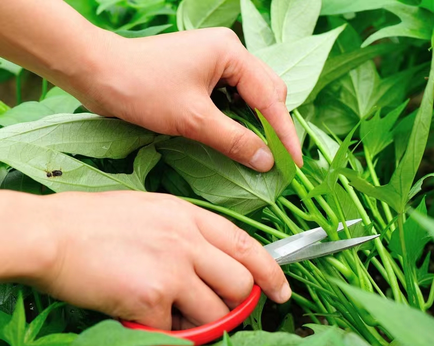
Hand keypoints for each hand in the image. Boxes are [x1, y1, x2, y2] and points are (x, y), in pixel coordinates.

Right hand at [28, 191, 290, 329]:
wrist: (52, 234)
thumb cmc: (96, 223)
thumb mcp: (155, 211)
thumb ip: (190, 234)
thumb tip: (215, 265)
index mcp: (191, 217)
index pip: (248, 246)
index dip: (271, 273)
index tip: (282, 292)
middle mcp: (189, 241)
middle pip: (241, 285)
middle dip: (234, 305)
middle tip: (216, 311)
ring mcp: (173, 269)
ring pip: (215, 313)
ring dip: (199, 322)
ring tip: (170, 312)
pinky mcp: (152, 298)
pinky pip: (173, 331)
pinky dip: (160, 332)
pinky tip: (140, 316)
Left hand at [68, 28, 302, 171]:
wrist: (97, 73)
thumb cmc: (142, 89)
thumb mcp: (193, 120)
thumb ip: (234, 140)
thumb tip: (267, 161)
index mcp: (231, 53)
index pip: (270, 97)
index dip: (284, 133)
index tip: (294, 163)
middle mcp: (228, 51)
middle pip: (267, 91)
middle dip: (275, 126)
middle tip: (280, 159)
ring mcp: (216, 60)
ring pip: (251, 95)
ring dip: (258, 123)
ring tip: (265, 152)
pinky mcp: (203, 72)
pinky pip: (233, 97)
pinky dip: (240, 118)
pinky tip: (241, 137)